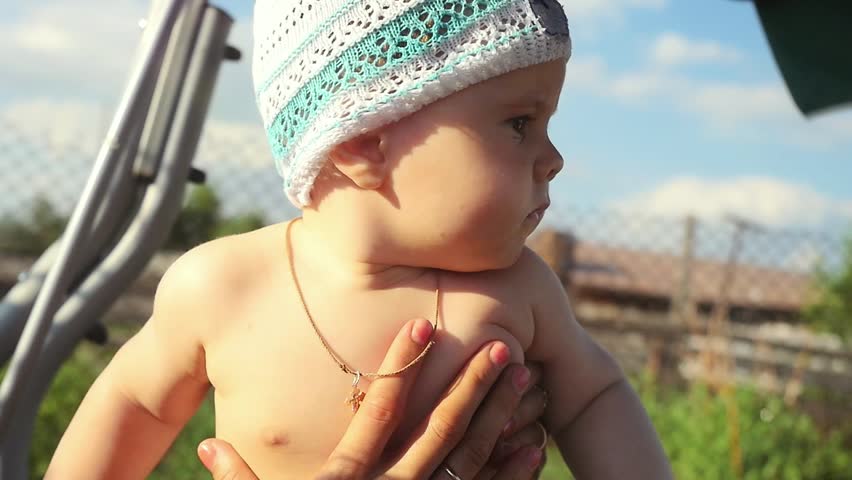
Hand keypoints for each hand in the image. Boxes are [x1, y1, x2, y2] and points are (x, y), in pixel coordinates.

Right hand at [198, 318, 548, 478]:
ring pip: (470, 459)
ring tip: (524, 380)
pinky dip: (511, 474)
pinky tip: (532, 446)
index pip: (379, 409)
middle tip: (501, 346)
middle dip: (471, 385)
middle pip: (440, 429)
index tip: (422, 325)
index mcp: (347, 479)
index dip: (401, 364)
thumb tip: (208, 444)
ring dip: (499, 418)